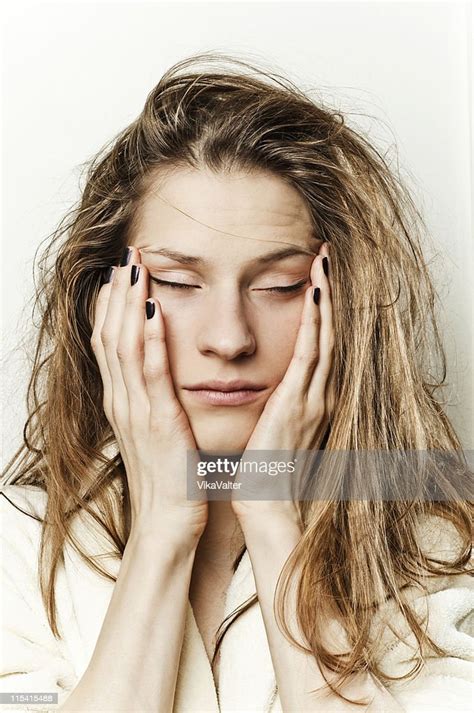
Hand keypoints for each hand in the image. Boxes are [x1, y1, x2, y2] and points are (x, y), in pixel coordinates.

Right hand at [91, 246, 207, 543]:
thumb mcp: (156, 433)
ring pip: (125, 346)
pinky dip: (150, 339)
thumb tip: (159, 378)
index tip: (119, 273)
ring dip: (130, 303)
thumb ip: (152, 403)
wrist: (168, 523)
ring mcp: (136, 411)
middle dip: (117, 293)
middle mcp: (123, 401)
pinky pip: (151, 373)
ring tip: (135, 267)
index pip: (110, 343)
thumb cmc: (168, 479)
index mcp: (123, 403)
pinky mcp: (158, 422)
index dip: (112, 305)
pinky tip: (155, 310)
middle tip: (125, 255)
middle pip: (111, 335)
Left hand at [231, 242, 334, 523]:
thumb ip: (278, 402)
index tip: (316, 276)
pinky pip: (309, 355)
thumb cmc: (265, 469)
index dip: (320, 308)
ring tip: (323, 263)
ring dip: (325, 298)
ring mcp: (312, 397)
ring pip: (323, 336)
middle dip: (327, 292)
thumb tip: (269, 385)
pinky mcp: (299, 402)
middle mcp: (317, 393)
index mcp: (309, 397)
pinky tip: (315, 296)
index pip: (317, 342)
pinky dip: (315, 324)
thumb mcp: (274, 427)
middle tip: (325, 256)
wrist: (267, 502)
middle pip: (327, 332)